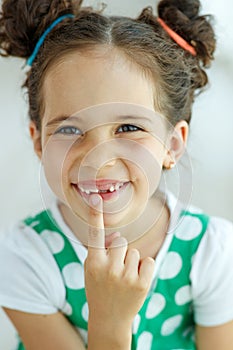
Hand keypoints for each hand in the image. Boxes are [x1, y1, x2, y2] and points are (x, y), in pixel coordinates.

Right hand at [84, 193, 154, 326]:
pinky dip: (144, 268)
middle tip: (116, 270)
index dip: (96, 216)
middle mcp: (108, 268)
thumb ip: (101, 251)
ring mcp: (126, 277)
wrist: (109, 319)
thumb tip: (118, 236)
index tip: (96, 198)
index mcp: (93, 263)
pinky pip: (148, 260)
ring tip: (125, 278)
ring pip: (135, 252)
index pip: (95, 235)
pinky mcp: (141, 284)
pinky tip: (136, 280)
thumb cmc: (99, 289)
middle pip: (121, 242)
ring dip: (132, 262)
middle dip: (120, 252)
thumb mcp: (92, 270)